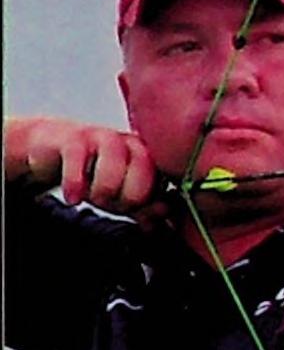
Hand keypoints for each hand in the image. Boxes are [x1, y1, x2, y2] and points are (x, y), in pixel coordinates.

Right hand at [4, 117, 168, 229]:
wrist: (52, 150)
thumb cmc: (94, 173)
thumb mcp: (121, 196)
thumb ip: (145, 207)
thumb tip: (164, 213)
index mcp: (150, 157)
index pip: (163, 183)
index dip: (149, 205)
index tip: (133, 212)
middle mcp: (132, 143)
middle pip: (145, 173)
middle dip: (128, 199)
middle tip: (111, 205)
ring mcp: (104, 137)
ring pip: (115, 166)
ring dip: (104, 191)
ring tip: (93, 199)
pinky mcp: (74, 138)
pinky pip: (78, 159)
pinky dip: (75, 184)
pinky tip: (73, 198)